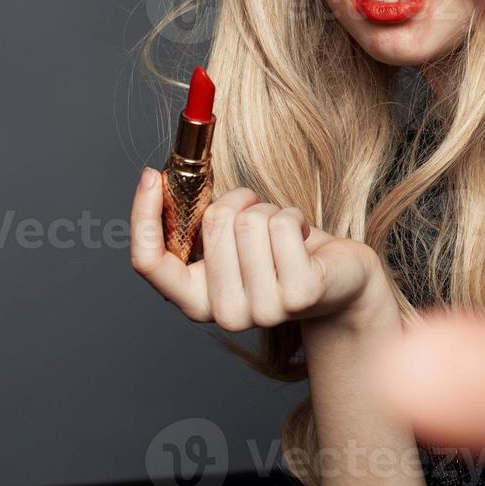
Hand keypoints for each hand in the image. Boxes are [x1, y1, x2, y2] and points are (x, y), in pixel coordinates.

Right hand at [130, 170, 396, 333]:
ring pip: (249, 221)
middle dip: (237, 200)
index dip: (143, 216)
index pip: (149, 263)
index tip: (151, 175)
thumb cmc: (280, 251)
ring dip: (270, 211)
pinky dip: (295, 216)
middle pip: (211, 224)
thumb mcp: (232, 237)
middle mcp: (225, 314)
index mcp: (196, 300)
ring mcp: (263, 310)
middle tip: (258, 212)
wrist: (341, 283)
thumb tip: (162, 171)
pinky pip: (283, 224)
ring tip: (286, 233)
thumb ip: (199, 219)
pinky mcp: (300, 295)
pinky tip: (306, 239)